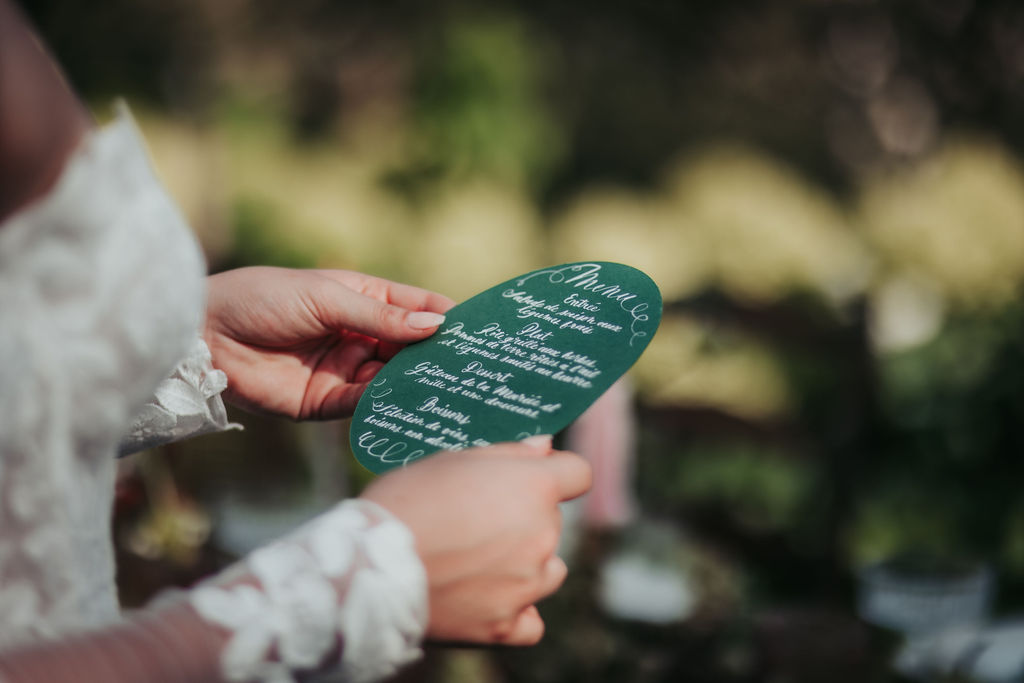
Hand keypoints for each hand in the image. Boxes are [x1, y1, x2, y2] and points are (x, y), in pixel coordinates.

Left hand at [203, 267, 453, 419]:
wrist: (203, 334)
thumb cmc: (263, 298)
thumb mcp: (328, 298)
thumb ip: (382, 316)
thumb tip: (438, 322)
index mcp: (362, 298)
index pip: (416, 307)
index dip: (446, 316)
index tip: (480, 329)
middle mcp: (358, 335)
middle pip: (410, 347)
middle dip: (437, 355)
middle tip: (473, 365)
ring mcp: (344, 370)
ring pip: (392, 378)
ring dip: (416, 381)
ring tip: (449, 386)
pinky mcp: (325, 403)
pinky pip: (365, 404)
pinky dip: (387, 402)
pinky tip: (410, 401)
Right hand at [360, 437, 592, 644]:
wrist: (369, 566)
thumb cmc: (406, 500)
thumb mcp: (452, 459)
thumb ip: (508, 451)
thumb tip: (545, 445)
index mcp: (533, 487)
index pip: (578, 474)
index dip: (558, 471)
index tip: (536, 475)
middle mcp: (542, 535)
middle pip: (553, 522)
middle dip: (524, 516)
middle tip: (476, 518)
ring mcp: (527, 584)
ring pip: (548, 570)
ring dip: (526, 563)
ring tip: (478, 560)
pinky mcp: (505, 625)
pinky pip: (530, 620)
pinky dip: (516, 611)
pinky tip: (490, 599)